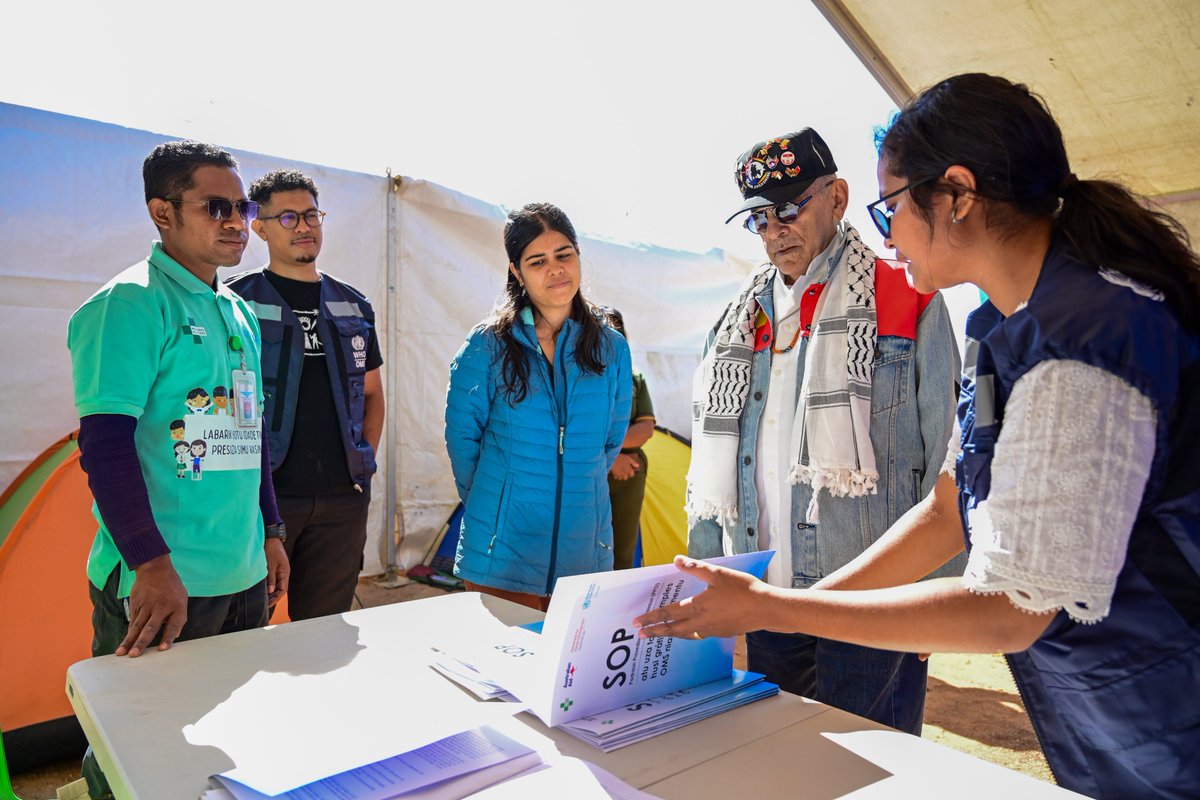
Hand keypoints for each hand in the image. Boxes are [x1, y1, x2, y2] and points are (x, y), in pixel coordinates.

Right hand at [118, 554, 187, 656]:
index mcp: (177, 606)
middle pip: (151, 627)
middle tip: (135, 655)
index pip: (174, 624)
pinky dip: (129, 633)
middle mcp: (161, 607)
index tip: (163, 649)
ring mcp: (147, 605)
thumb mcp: (182, 599)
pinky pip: (133, 621)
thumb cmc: (171, 587)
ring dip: (129, 640)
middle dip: (142, 642)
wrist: (155, 568)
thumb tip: (175, 636)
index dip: (168, 637)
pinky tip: (124, 644)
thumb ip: (179, 618)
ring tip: (122, 653)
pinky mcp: (136, 604)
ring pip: (137, 626)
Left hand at [265, 538, 289, 605]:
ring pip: (275, 586)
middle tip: (264, 605)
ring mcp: (278, 571)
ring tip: (262, 600)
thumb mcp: (270, 564)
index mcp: (285, 573)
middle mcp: (283, 573)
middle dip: (273, 598)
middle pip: (279, 589)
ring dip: (270, 593)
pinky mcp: (273, 569)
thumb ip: (271, 578)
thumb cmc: (271, 549)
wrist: (270, 538)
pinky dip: (268, 587)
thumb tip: (271, 591)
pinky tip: (262, 590)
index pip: (282, 590)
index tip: (267, 605)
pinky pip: (272, 581)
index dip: (275, 598)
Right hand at [609, 452, 640, 480]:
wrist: (611, 459)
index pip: (632, 474)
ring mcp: (620, 475)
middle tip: (623, 471)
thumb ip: (633, 462)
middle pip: (626, 478)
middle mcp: (625, 473)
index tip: (629, 471)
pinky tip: (615, 472)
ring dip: (620, 476)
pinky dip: (616, 476)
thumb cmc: (620, 457)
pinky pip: (616, 477)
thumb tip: (638, 466)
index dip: (631, 473)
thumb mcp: (628, 458)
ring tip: (619, 472)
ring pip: (621, 478)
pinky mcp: (615, 475)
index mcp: (629, 469)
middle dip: (625, 475)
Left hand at [634, 555, 773, 638]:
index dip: (651, 618)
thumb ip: (696, 568)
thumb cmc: (743, 589)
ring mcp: (711, 630)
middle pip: (673, 629)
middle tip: (640, 634)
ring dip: (671, 634)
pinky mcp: (721, 632)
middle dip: (656, 631)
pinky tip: (689, 631)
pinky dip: (687, 634)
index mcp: (697, 607)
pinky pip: (698, 635)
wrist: (765, 609)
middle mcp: (701, 622)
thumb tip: (676, 560)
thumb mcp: (718, 574)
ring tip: (660, 634)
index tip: (637, 622)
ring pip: (685, 634)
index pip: (668, 613)